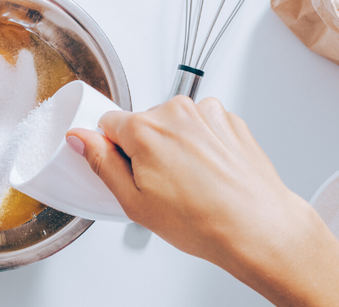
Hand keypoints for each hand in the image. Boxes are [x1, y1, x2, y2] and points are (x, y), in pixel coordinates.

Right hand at [68, 96, 338, 306]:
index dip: (113, 149)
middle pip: (143, 123)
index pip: (108, 123)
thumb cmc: (203, 221)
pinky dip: (203, 144)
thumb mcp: (134, 202)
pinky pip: (203, 126)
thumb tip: (81, 139)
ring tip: (191, 183)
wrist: (257, 227)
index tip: (126, 170)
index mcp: (145, 129)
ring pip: (175, 124)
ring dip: (176, 145)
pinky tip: (209, 174)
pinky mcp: (229, 120)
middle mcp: (176, 112)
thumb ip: (101, 163)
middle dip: (146, 149)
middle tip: (162, 185)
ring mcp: (207, 113)